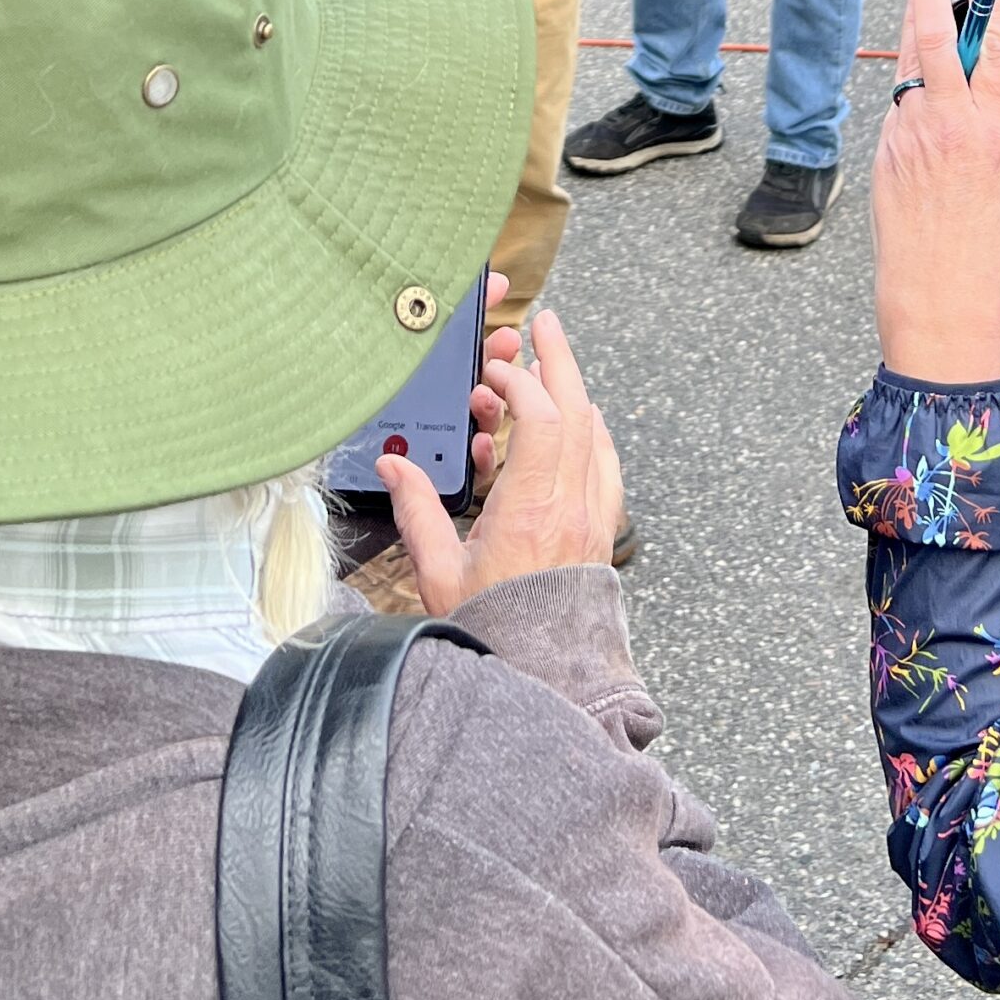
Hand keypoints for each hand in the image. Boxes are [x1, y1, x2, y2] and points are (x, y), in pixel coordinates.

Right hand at [378, 312, 624, 616]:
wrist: (543, 673)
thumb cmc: (493, 627)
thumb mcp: (439, 571)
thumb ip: (417, 509)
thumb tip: (394, 465)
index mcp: (530, 509)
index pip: (540, 419)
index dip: (518, 384)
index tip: (493, 375)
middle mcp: (570, 505)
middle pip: (576, 411)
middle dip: (560, 360)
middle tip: (544, 326)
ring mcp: (591, 516)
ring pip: (595, 435)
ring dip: (574, 394)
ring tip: (550, 371)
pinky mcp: (600, 530)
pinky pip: (605, 465)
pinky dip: (591, 433)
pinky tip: (578, 424)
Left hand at [872, 0, 999, 381]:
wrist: (938, 304)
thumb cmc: (988, 258)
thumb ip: (998, 147)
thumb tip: (990, 122)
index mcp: (994, 132)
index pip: (991, 49)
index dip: (987, 1)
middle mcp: (948, 126)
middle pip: (934, 40)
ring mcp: (909, 139)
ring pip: (909, 75)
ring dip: (916, 52)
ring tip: (924, 28)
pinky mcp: (884, 158)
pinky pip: (899, 118)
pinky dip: (910, 110)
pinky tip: (921, 130)